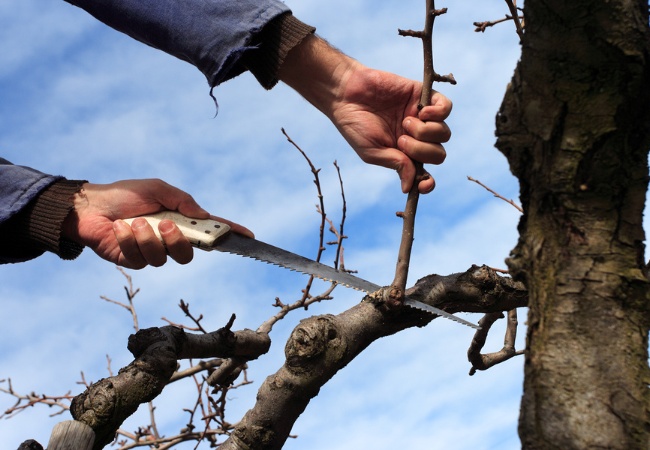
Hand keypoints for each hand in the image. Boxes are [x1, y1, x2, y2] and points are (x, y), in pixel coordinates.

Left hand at [62, 179, 252, 268]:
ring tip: (133, 221)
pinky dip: (127, 238)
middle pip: (188, 254)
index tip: (249, 236)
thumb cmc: (124, 194)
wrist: (89, 206)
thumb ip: (182, 200)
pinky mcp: (131, 260)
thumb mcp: (157, 189)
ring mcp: (151, 252)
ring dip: (147, 237)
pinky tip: (118, 227)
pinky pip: (138, 258)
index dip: (230, 234)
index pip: (210, 230)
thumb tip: (203, 214)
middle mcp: (168, 240)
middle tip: (165, 224)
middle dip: (178, 241)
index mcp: (180, 221)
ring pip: (162, 257)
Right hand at [279, 35, 450, 192]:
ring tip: (405, 122)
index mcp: (403, 155)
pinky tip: (421, 112)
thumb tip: (411, 187)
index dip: (428, 182)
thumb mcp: (372, 151)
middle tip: (401, 140)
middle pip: (438, 154)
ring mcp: (421, 117)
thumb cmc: (355, 124)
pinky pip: (447, 108)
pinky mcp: (423, 96)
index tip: (424, 184)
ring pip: (444, 133)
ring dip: (425, 132)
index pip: (424, 174)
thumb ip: (396, 165)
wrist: (346, 93)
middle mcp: (416, 138)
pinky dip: (438, 113)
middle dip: (422, 151)